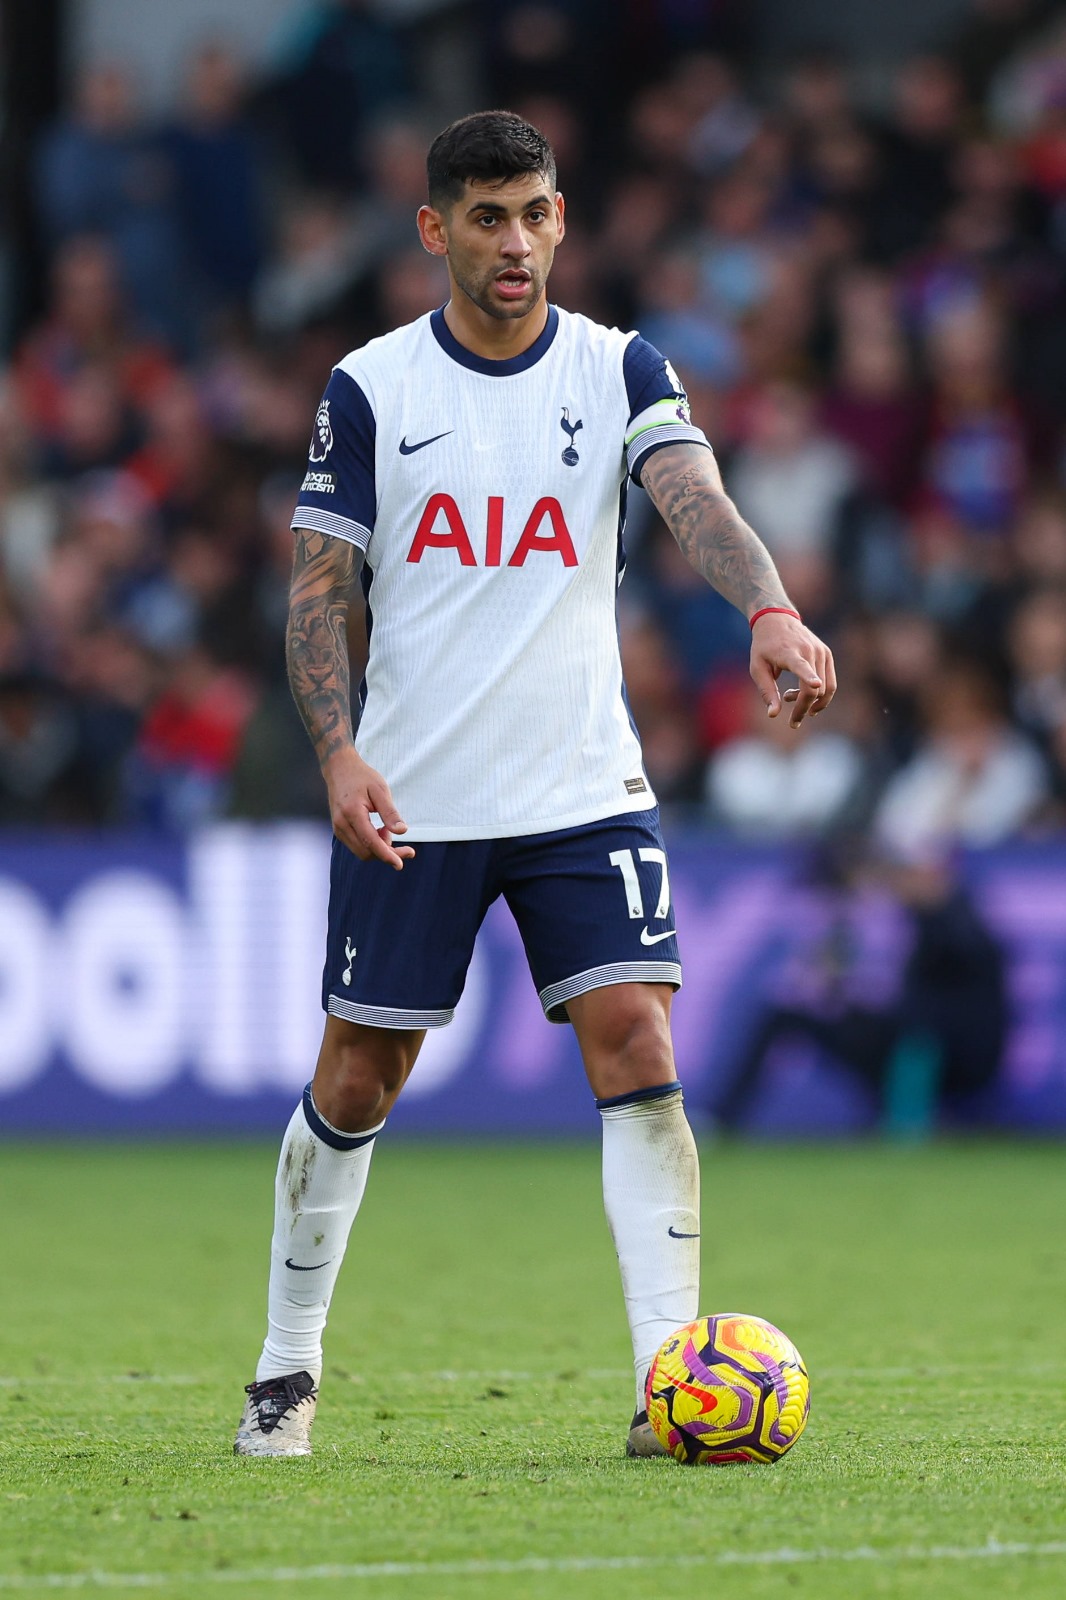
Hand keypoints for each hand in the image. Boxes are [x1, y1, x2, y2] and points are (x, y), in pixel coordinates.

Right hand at [323, 747, 414, 868]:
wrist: (339, 769)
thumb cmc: (362, 777)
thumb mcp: (380, 790)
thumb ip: (390, 812)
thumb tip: (402, 832)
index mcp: (352, 813)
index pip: (371, 842)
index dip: (387, 855)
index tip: (401, 863)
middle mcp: (341, 824)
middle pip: (366, 852)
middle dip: (387, 853)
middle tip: (405, 846)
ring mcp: (338, 828)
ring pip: (361, 852)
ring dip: (379, 848)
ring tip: (387, 829)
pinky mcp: (339, 830)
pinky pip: (357, 846)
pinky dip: (371, 844)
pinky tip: (379, 830)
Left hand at [750, 613, 836, 728]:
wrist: (777, 619)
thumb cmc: (764, 646)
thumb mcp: (757, 668)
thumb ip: (766, 691)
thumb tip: (773, 715)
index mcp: (789, 653)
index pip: (801, 666)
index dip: (809, 677)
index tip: (815, 685)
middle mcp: (809, 651)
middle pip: (814, 689)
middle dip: (804, 709)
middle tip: (793, 722)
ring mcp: (821, 652)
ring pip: (826, 689)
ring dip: (811, 703)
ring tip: (791, 699)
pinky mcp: (827, 654)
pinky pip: (830, 683)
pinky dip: (819, 694)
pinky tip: (800, 693)